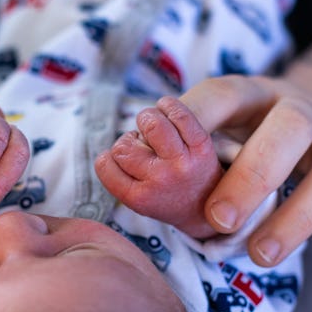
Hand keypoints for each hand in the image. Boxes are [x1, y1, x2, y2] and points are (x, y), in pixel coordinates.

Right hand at [96, 96, 221, 238]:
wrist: (208, 206)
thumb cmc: (165, 197)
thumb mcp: (137, 199)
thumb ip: (118, 176)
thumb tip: (121, 140)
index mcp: (137, 198)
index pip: (104, 163)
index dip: (111, 157)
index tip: (125, 161)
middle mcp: (159, 180)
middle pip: (122, 145)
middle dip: (128, 141)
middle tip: (142, 148)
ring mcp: (181, 163)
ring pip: (149, 123)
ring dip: (146, 119)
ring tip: (152, 128)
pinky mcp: (201, 146)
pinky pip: (179, 114)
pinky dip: (168, 105)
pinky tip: (166, 110)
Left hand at [180, 74, 311, 266]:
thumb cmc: (249, 132)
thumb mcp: (217, 127)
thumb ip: (181, 145)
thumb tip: (121, 160)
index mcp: (252, 94)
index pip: (225, 93)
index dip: (195, 119)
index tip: (164, 158)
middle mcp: (300, 109)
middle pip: (290, 127)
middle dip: (254, 175)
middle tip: (217, 220)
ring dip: (302, 211)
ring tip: (260, 254)